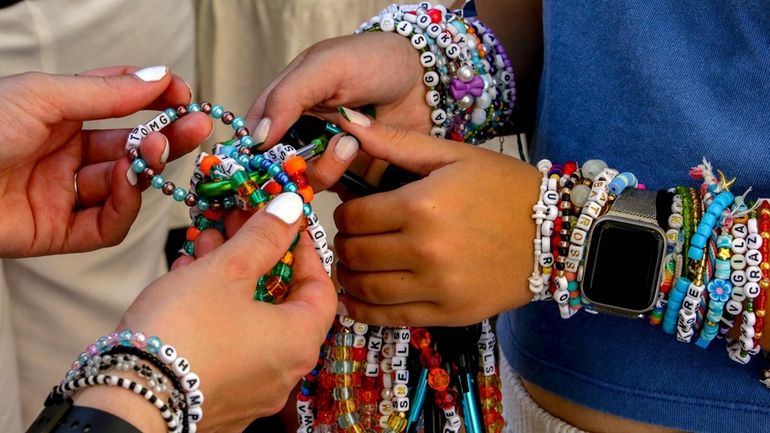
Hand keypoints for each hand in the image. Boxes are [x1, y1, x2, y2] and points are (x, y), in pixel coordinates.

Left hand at [0, 66, 211, 256]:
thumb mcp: (44, 96)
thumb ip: (107, 92)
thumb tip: (159, 77)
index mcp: (60, 116)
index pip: (120, 106)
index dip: (153, 100)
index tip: (182, 94)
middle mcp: (66, 155)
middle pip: (131, 148)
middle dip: (165, 136)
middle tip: (196, 126)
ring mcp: (64, 194)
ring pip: (124, 186)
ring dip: (145, 168)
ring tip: (152, 150)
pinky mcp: (59, 233)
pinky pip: (105, 225)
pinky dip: (124, 207)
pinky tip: (127, 183)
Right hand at [75, 193, 336, 431]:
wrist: (128, 401)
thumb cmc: (183, 335)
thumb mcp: (227, 270)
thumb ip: (264, 236)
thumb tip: (290, 209)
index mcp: (299, 341)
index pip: (322, 289)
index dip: (304, 252)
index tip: (285, 226)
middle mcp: (283, 371)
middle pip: (281, 302)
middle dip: (257, 257)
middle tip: (237, 225)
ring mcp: (251, 389)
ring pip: (250, 321)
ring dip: (231, 278)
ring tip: (204, 245)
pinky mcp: (219, 397)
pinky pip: (227, 344)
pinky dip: (214, 310)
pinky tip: (187, 281)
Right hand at [247, 32, 429, 189]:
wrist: (426, 77)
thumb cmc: (375, 60)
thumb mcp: (326, 67)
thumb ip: (288, 97)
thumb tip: (258, 138)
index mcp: (286, 104)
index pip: (256, 136)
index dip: (257, 154)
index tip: (267, 163)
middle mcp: (302, 133)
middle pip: (280, 167)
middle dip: (297, 166)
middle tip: (332, 144)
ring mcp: (328, 156)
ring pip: (308, 183)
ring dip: (327, 169)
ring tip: (353, 144)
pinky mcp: (354, 175)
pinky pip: (339, 193)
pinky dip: (348, 184)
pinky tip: (364, 161)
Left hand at [332, 112, 540, 325]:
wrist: (557, 233)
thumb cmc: (504, 188)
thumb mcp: (453, 155)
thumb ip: (395, 142)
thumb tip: (347, 120)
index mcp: (421, 205)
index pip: (354, 217)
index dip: (344, 213)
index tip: (351, 212)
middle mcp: (425, 250)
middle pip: (355, 253)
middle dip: (343, 244)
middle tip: (351, 238)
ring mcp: (438, 287)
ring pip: (366, 289)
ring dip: (348, 277)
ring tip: (352, 266)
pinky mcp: (449, 313)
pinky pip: (391, 317)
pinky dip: (364, 310)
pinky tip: (358, 299)